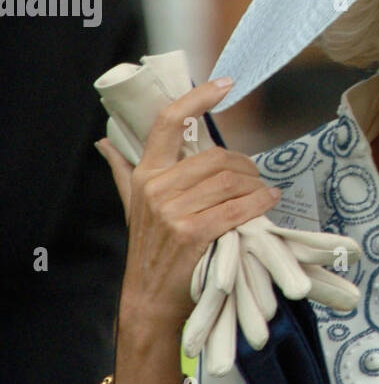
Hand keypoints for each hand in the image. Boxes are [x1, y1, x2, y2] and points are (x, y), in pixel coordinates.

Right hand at [97, 77, 280, 331]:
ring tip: (264, 193)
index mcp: (145, 174)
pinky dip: (258, 203)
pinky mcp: (192, 233)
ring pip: (229, 181)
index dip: (197, 99)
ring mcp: (172, 211)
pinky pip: (235, 208)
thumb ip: (123, 172)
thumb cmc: (149, 251)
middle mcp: (156, 187)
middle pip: (215, 157)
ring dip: (256, 185)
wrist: (149, 300)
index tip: (225, 84)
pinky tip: (267, 203)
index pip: (168, 122)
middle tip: (257, 178)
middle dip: (245, 166)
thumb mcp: (132, 207)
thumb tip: (106, 143)